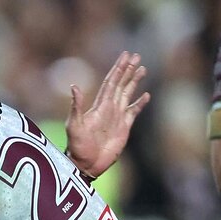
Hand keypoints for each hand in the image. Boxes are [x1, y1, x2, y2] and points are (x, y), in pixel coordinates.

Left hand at [65, 51, 149, 177]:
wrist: (86, 164)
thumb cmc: (77, 146)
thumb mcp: (74, 125)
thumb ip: (76, 106)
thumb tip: (74, 86)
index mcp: (100, 105)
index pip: (111, 82)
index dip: (118, 68)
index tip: (126, 55)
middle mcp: (109, 108)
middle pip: (120, 84)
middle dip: (128, 70)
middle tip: (137, 55)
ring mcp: (117, 117)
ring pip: (128, 94)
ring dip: (134, 81)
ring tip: (143, 68)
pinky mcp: (124, 128)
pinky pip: (134, 112)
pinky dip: (140, 103)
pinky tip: (146, 95)